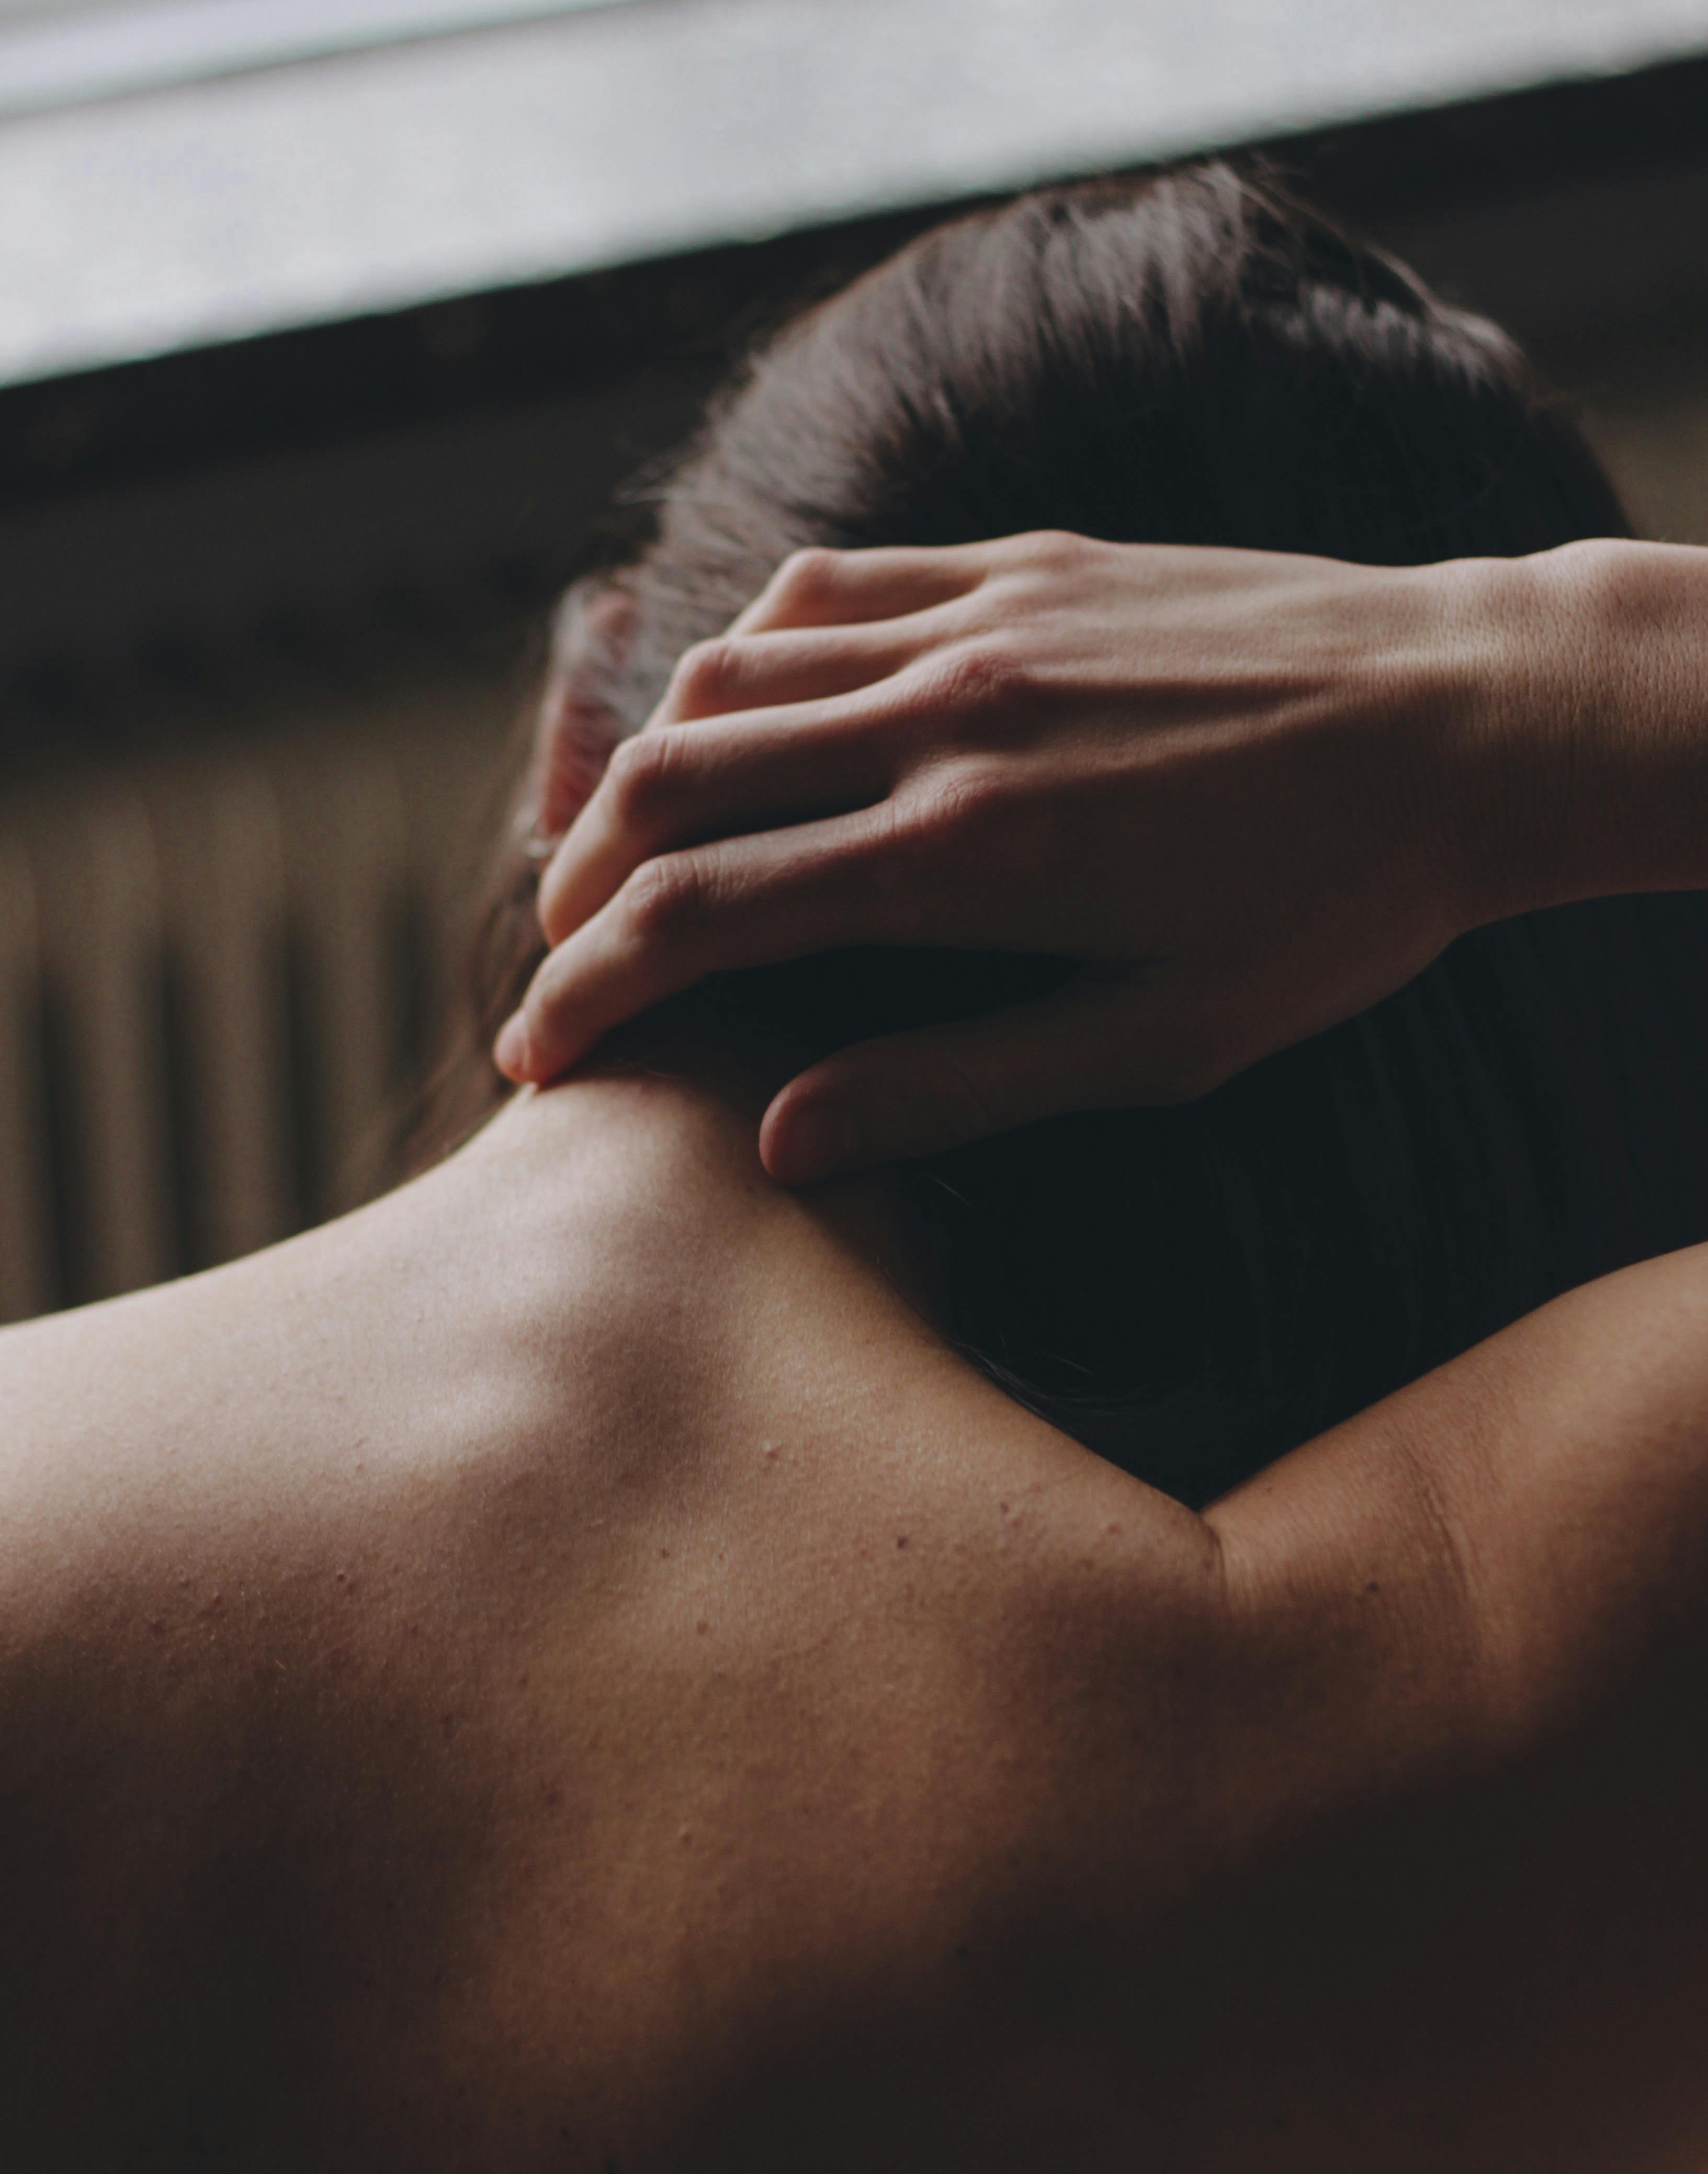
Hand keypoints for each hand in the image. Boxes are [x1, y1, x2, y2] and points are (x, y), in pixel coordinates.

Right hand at [497, 531, 1572, 1177]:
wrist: (1471, 721)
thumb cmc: (1330, 908)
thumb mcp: (1159, 1048)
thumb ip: (955, 1091)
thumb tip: (778, 1140)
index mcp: (964, 859)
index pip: (699, 918)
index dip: (588, 995)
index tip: (537, 1059)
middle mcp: (944, 717)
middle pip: (671, 784)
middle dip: (576, 888)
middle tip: (561, 965)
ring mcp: (981, 620)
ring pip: (724, 672)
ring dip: (642, 771)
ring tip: (629, 858)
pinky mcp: (1026, 560)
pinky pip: (827, 582)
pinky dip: (747, 651)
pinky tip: (746, 712)